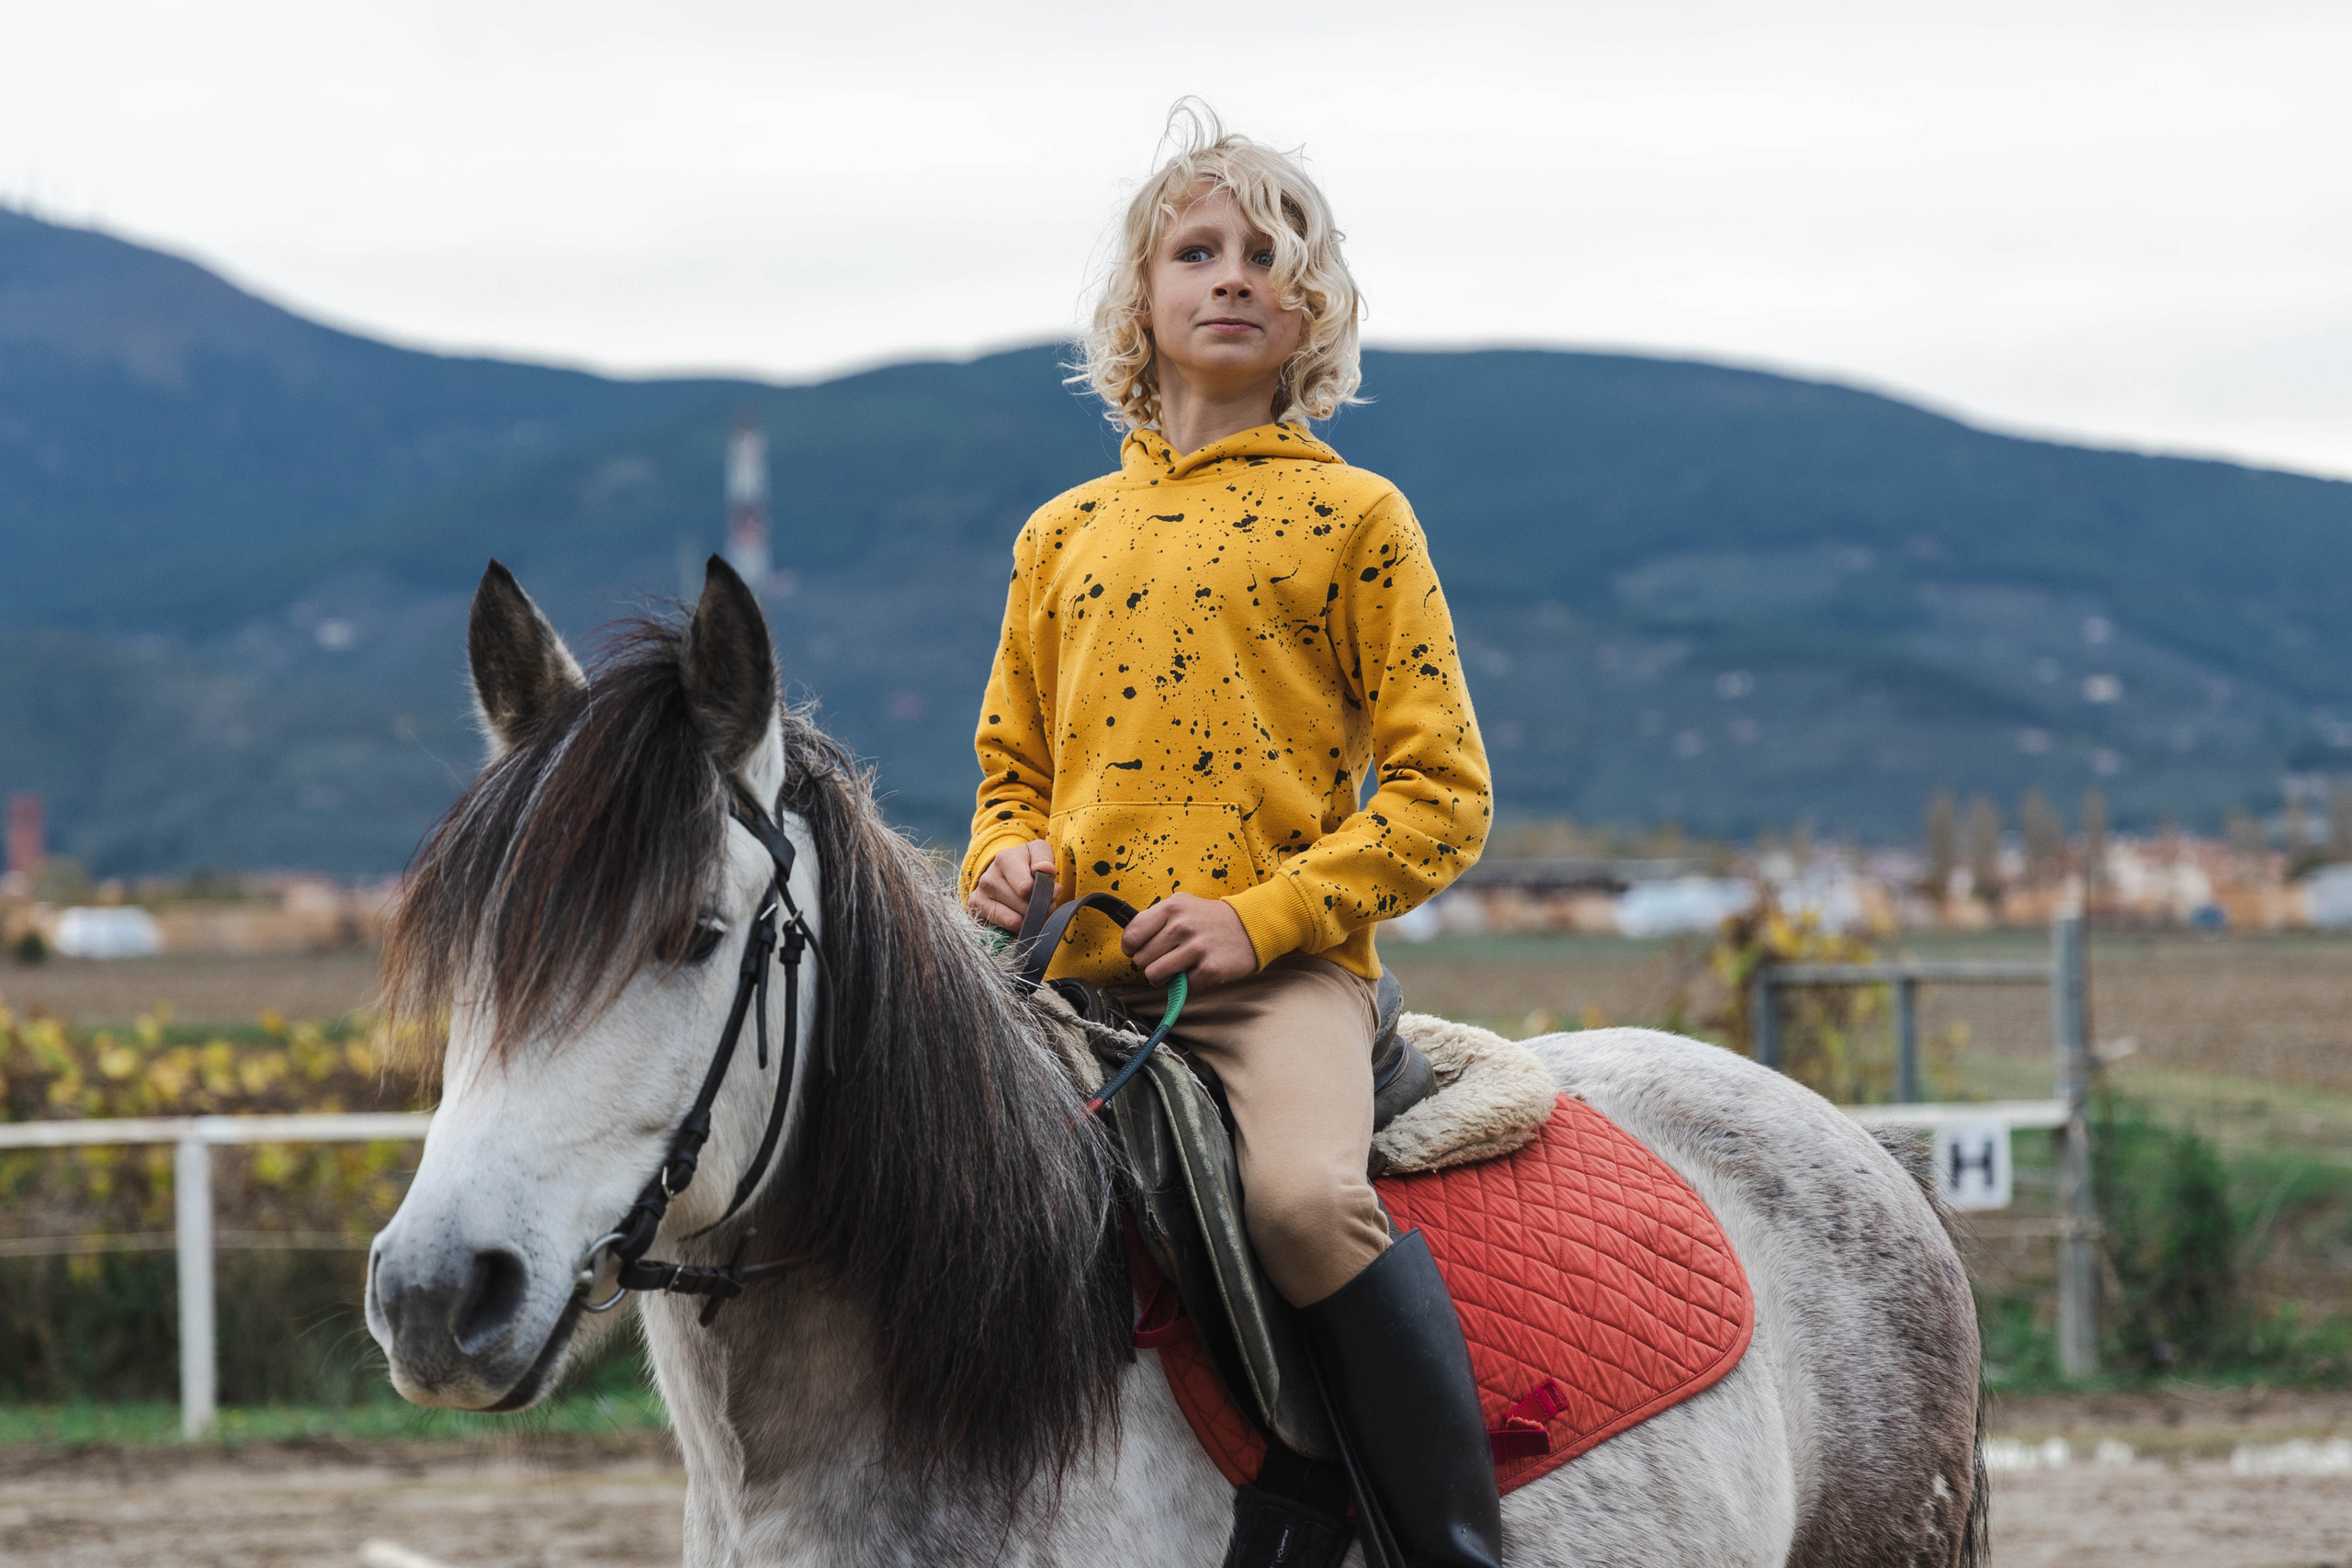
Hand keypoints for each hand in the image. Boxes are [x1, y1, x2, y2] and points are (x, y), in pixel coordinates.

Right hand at [969, 840, 1056, 931]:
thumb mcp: (1038, 852)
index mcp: (1004, 860)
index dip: (1045, 895)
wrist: (1002, 872)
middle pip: (1024, 907)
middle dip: (1039, 909)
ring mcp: (978, 898)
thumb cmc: (1026, 863)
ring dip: (1028, 921)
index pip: (1026, 888)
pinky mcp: (975, 916)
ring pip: (1013, 922)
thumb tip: (1046, 870)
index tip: (1051, 891)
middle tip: (1042, 903)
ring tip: (1029, 910)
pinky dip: (1014, 931)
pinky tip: (1016, 918)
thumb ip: (1044, 858)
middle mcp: (987, 879)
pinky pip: (1002, 934)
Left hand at [1121, 893, 1258, 988]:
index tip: (1138, 951)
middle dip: (1150, 963)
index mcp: (1171, 908)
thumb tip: (1130, 943)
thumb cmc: (1208, 919)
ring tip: (1176, 970)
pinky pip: (1181, 987)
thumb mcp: (1181, 905)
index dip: (1130, 948)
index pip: (1131, 935)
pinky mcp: (1210, 968)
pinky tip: (1197, 971)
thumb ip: (1156, 919)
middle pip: (1141, 959)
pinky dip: (1186, 984)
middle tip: (1166, 959)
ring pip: (1155, 975)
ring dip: (1163, 978)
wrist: (1250, 927)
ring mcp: (1196, 947)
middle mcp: (1182, 926)